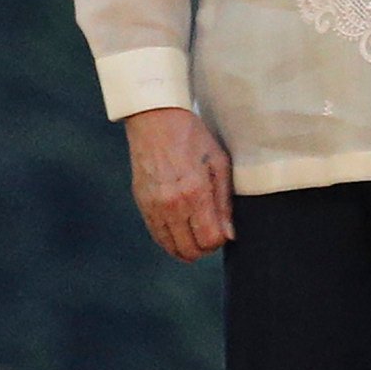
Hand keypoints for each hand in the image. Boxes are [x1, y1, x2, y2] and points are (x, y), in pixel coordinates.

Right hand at [124, 107, 232, 261]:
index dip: (220, 240)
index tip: (224, 230)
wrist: (155, 119)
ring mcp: (153, 206)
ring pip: (172, 248)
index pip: (209, 240)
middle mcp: (171, 204)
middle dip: (205, 247)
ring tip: (197, 231)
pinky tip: (181, 229)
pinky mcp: (142, 204)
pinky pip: (157, 236)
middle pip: (190, 250)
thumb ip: (224, 203)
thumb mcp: (219, 163)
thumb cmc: (191, 136)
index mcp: (194, 192)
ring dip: (188, 246)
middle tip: (212, 232)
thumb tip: (229, 234)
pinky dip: (171, 239)